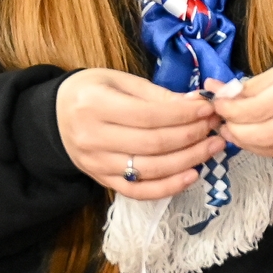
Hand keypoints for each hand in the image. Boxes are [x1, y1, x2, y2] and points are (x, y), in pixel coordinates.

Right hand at [56, 68, 222, 197]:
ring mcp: (96, 164)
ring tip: (213, 148)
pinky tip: (192, 175)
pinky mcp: (102, 181)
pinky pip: (138, 191)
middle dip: (192, 136)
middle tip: (217, 128)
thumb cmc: (92, 91)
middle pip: (153, 144)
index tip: (209, 109)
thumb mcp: (119, 81)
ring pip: (150, 169)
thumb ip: (156, 95)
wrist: (55, 117)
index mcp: (95, 105)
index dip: (184, 115)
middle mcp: (93, 137)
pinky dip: (168, 187)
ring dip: (189, 160)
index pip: (149, 115)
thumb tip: (196, 105)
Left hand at [213, 27, 272, 157]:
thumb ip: (260, 81)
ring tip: (239, 130)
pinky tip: (267, 134)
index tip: (217, 104)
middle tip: (224, 122)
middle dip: (236, 130)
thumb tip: (224, 96)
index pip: (255, 109)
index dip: (228, 110)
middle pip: (264, 135)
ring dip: (252, 143)